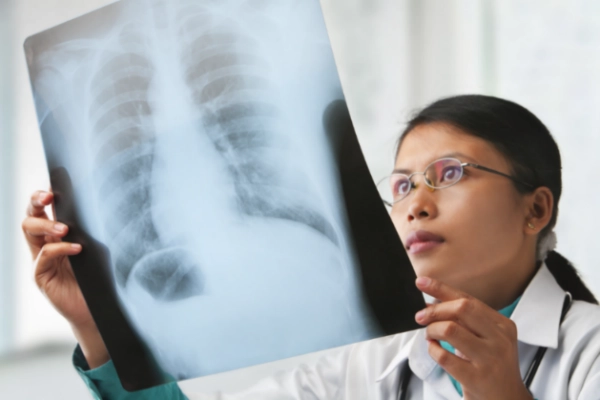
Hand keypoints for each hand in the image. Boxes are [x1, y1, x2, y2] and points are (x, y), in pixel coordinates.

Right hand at [22, 190, 108, 366]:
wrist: (99, 307)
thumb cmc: (101, 275)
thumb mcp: (99, 247)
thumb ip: (90, 230)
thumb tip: (94, 207)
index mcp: (59, 233)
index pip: (45, 208)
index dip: (45, 194)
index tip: (54, 185)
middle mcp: (46, 243)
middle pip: (31, 214)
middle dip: (36, 201)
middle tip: (49, 197)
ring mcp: (41, 259)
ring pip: (29, 231)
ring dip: (46, 225)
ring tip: (64, 228)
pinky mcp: (41, 276)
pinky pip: (42, 256)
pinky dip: (59, 249)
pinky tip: (76, 249)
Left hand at [414, 277, 532, 399]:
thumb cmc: (491, 367)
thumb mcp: (486, 339)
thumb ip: (464, 320)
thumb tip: (432, 300)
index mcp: (503, 325)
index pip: (468, 299)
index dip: (442, 288)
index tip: (421, 282)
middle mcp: (500, 339)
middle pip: (460, 309)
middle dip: (435, 310)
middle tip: (421, 317)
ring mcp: (489, 359)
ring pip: (450, 329)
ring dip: (432, 330)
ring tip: (430, 336)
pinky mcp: (476, 378)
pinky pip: (444, 356)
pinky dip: (432, 350)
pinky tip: (434, 349)